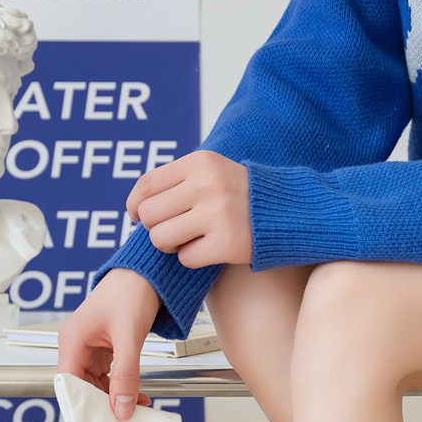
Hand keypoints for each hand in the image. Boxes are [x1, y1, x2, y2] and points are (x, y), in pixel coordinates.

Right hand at [56, 268, 161, 419]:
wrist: (147, 275)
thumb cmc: (131, 293)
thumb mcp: (130, 337)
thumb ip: (126, 374)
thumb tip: (122, 408)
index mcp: (72, 341)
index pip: (67, 383)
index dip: (80, 405)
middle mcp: (76, 346)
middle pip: (81, 387)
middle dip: (101, 406)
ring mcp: (90, 349)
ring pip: (96, 385)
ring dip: (114, 399)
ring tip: (134, 412)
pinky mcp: (104, 350)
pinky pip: (108, 376)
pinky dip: (121, 388)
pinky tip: (136, 397)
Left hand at [127, 150, 251, 268]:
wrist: (287, 211)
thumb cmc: (240, 194)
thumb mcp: (212, 171)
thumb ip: (177, 181)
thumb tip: (137, 205)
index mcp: (200, 163)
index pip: (147, 185)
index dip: (135, 205)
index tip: (136, 215)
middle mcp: (207, 185)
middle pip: (149, 214)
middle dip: (154, 227)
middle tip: (171, 230)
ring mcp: (217, 214)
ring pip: (161, 238)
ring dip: (170, 245)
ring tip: (187, 240)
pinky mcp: (227, 243)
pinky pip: (186, 258)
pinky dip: (192, 258)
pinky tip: (208, 248)